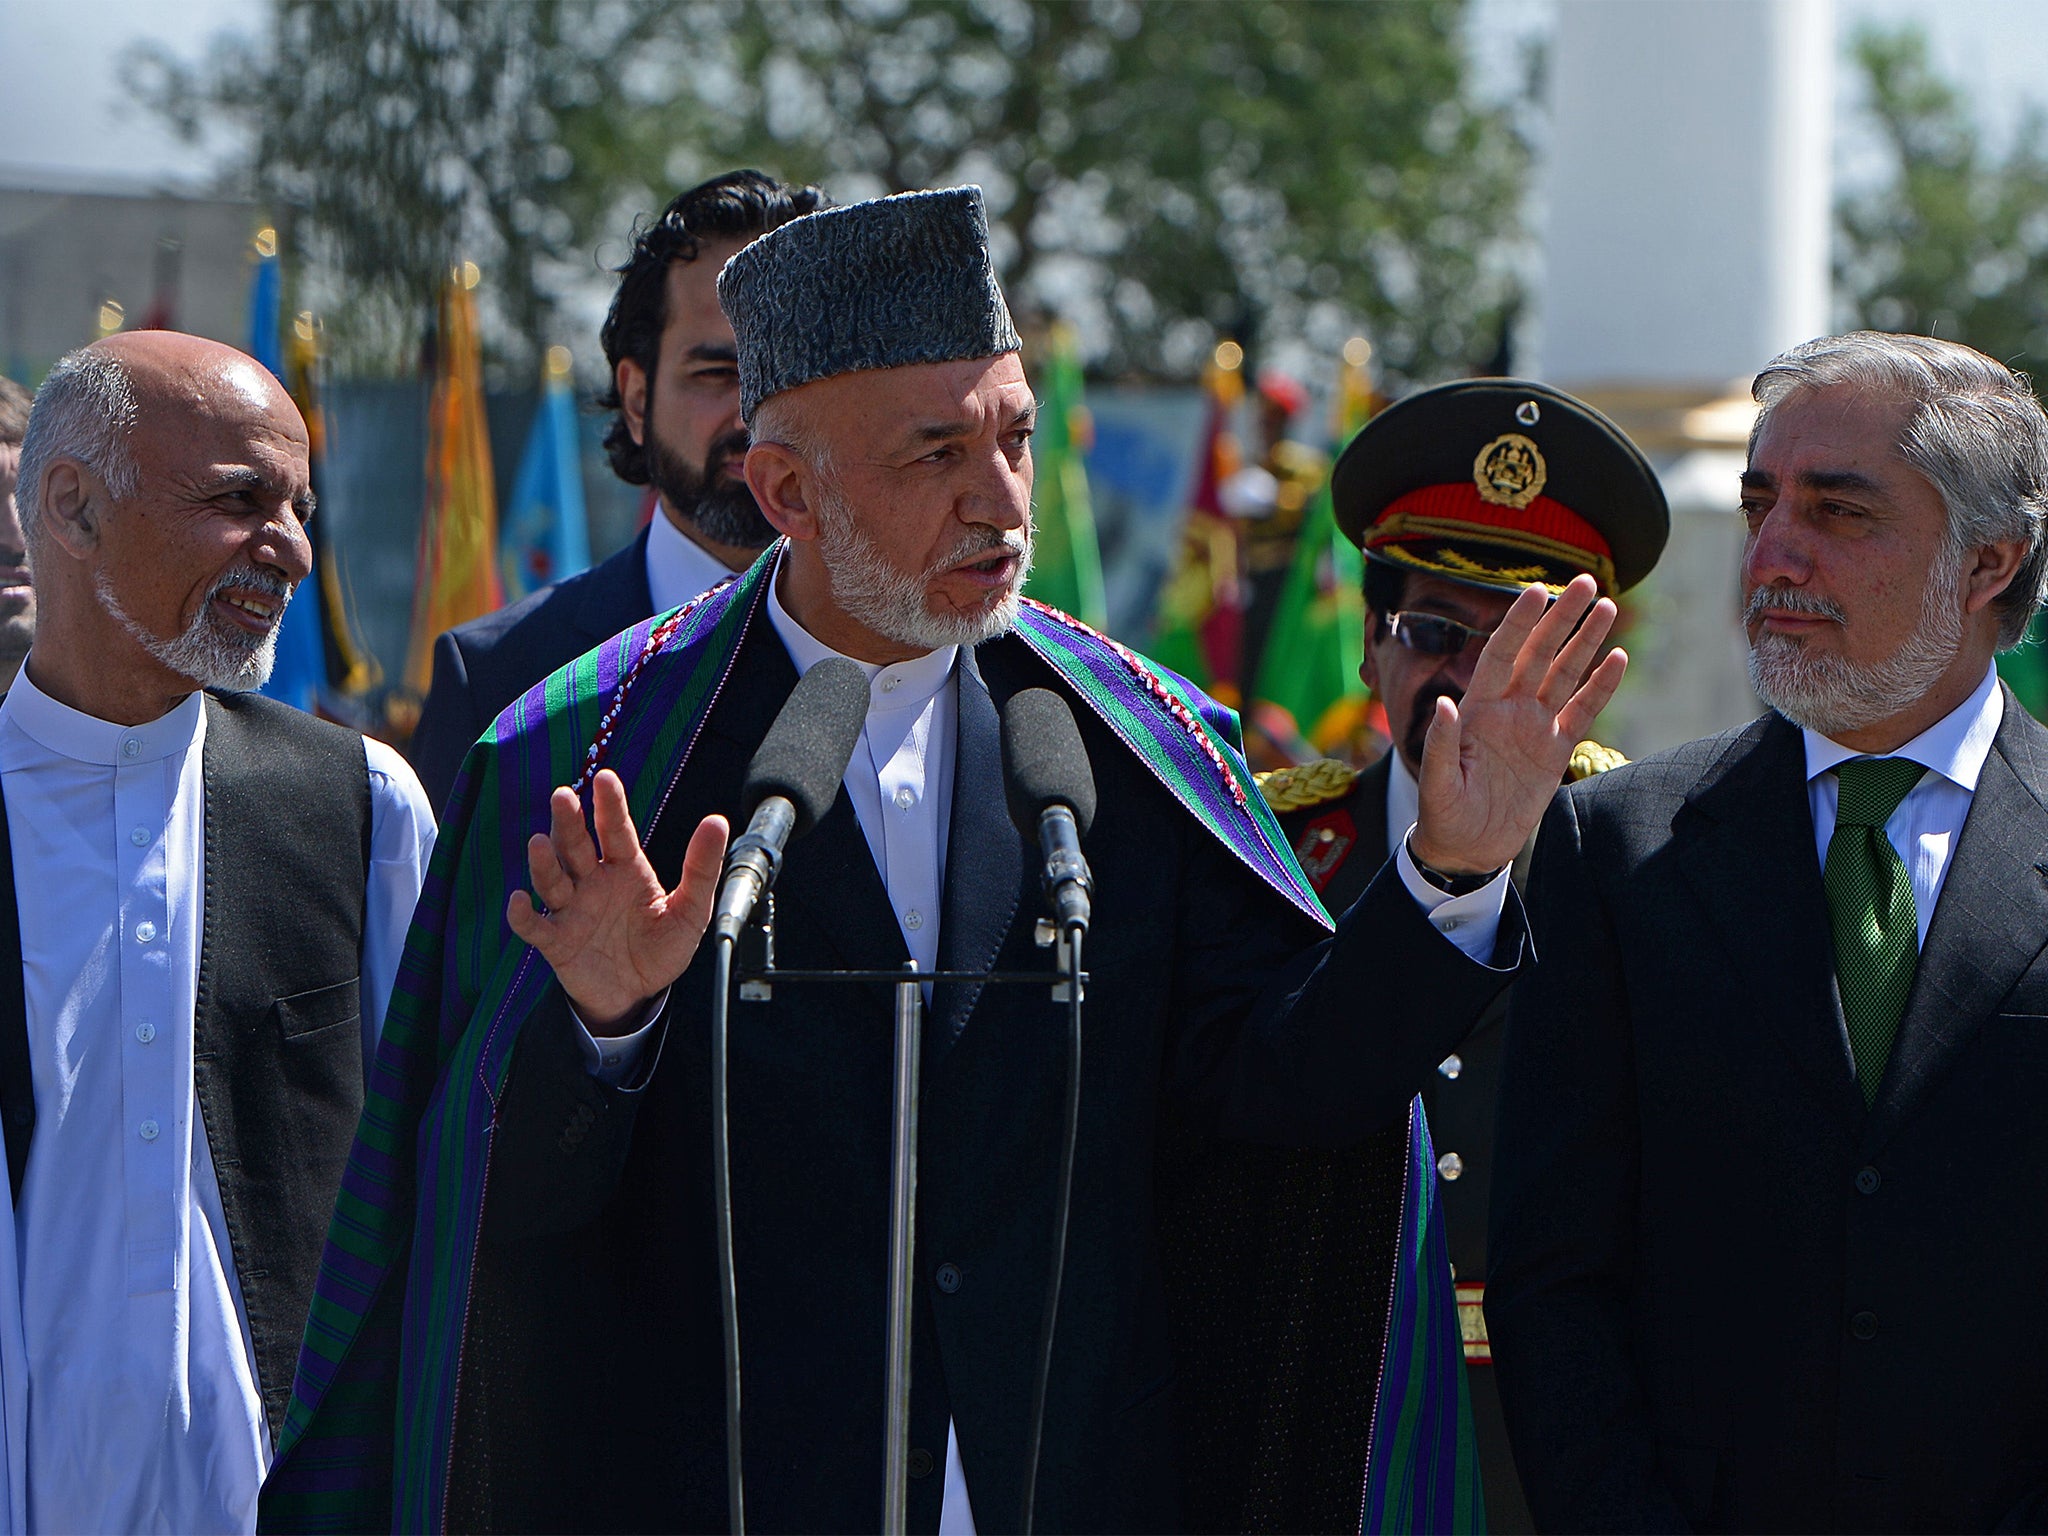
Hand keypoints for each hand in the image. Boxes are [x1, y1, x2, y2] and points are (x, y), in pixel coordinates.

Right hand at [506, 769, 730, 1032]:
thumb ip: (701, 868)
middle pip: (576, 847)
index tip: (605, 778)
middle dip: (568, 822)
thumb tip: (718, 821)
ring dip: (544, 863)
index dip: (610, 805)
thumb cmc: (661, 947)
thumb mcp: (691, 909)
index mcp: (625, 869)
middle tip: (563, 796)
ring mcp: (572, 910)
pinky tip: (518, 902)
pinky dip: (523, 916)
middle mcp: (593, 882)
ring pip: (553, 880)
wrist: (639, 994)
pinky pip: (536, 927)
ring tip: (539, 843)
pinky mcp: (557, 942)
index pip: (616, 831)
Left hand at [1411, 575, 1625, 875]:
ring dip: (1586, 642)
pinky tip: (1618, 658)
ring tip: (1608, 607)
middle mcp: (1508, 708)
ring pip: (1565, 675)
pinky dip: (1601, 687)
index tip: (1537, 590)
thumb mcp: (1437, 782)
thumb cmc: (1444, 813)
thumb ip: (1440, 743)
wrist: (1468, 848)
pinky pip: (1583, 712)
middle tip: (1587, 581)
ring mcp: (1534, 727)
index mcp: (1476, 708)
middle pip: (1539, 653)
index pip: (1499, 653)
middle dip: (1561, 617)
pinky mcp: (1556, 750)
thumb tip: (1443, 702)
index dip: (1517, 623)